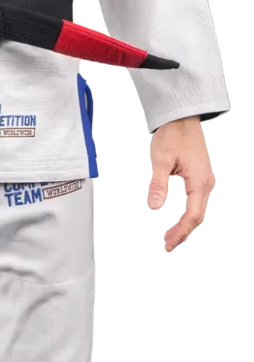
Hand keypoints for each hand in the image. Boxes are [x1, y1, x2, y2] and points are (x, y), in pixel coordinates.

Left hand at [147, 116, 214, 253]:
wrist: (181, 117)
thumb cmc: (173, 134)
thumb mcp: (161, 160)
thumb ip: (158, 184)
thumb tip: (154, 206)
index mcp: (199, 180)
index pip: (192, 215)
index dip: (180, 231)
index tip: (167, 242)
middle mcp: (206, 182)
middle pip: (197, 216)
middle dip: (183, 232)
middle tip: (168, 244)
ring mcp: (204, 179)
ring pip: (198, 209)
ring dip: (186, 224)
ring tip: (172, 236)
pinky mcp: (200, 176)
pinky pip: (197, 200)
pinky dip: (188, 213)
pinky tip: (179, 219)